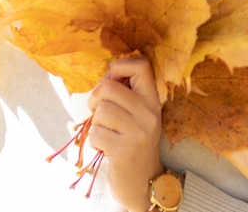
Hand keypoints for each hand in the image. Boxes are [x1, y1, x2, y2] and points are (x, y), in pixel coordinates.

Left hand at [87, 57, 163, 211]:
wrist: (142, 182)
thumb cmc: (131, 143)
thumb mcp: (136, 115)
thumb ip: (124, 94)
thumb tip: (105, 75)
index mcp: (152, 100)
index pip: (141, 65)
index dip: (119, 66)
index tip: (112, 81)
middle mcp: (149, 113)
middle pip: (109, 86)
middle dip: (96, 99)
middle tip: (99, 113)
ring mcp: (138, 132)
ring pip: (100, 110)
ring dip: (96, 123)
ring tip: (106, 133)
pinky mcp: (124, 150)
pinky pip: (95, 132)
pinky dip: (94, 141)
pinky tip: (105, 148)